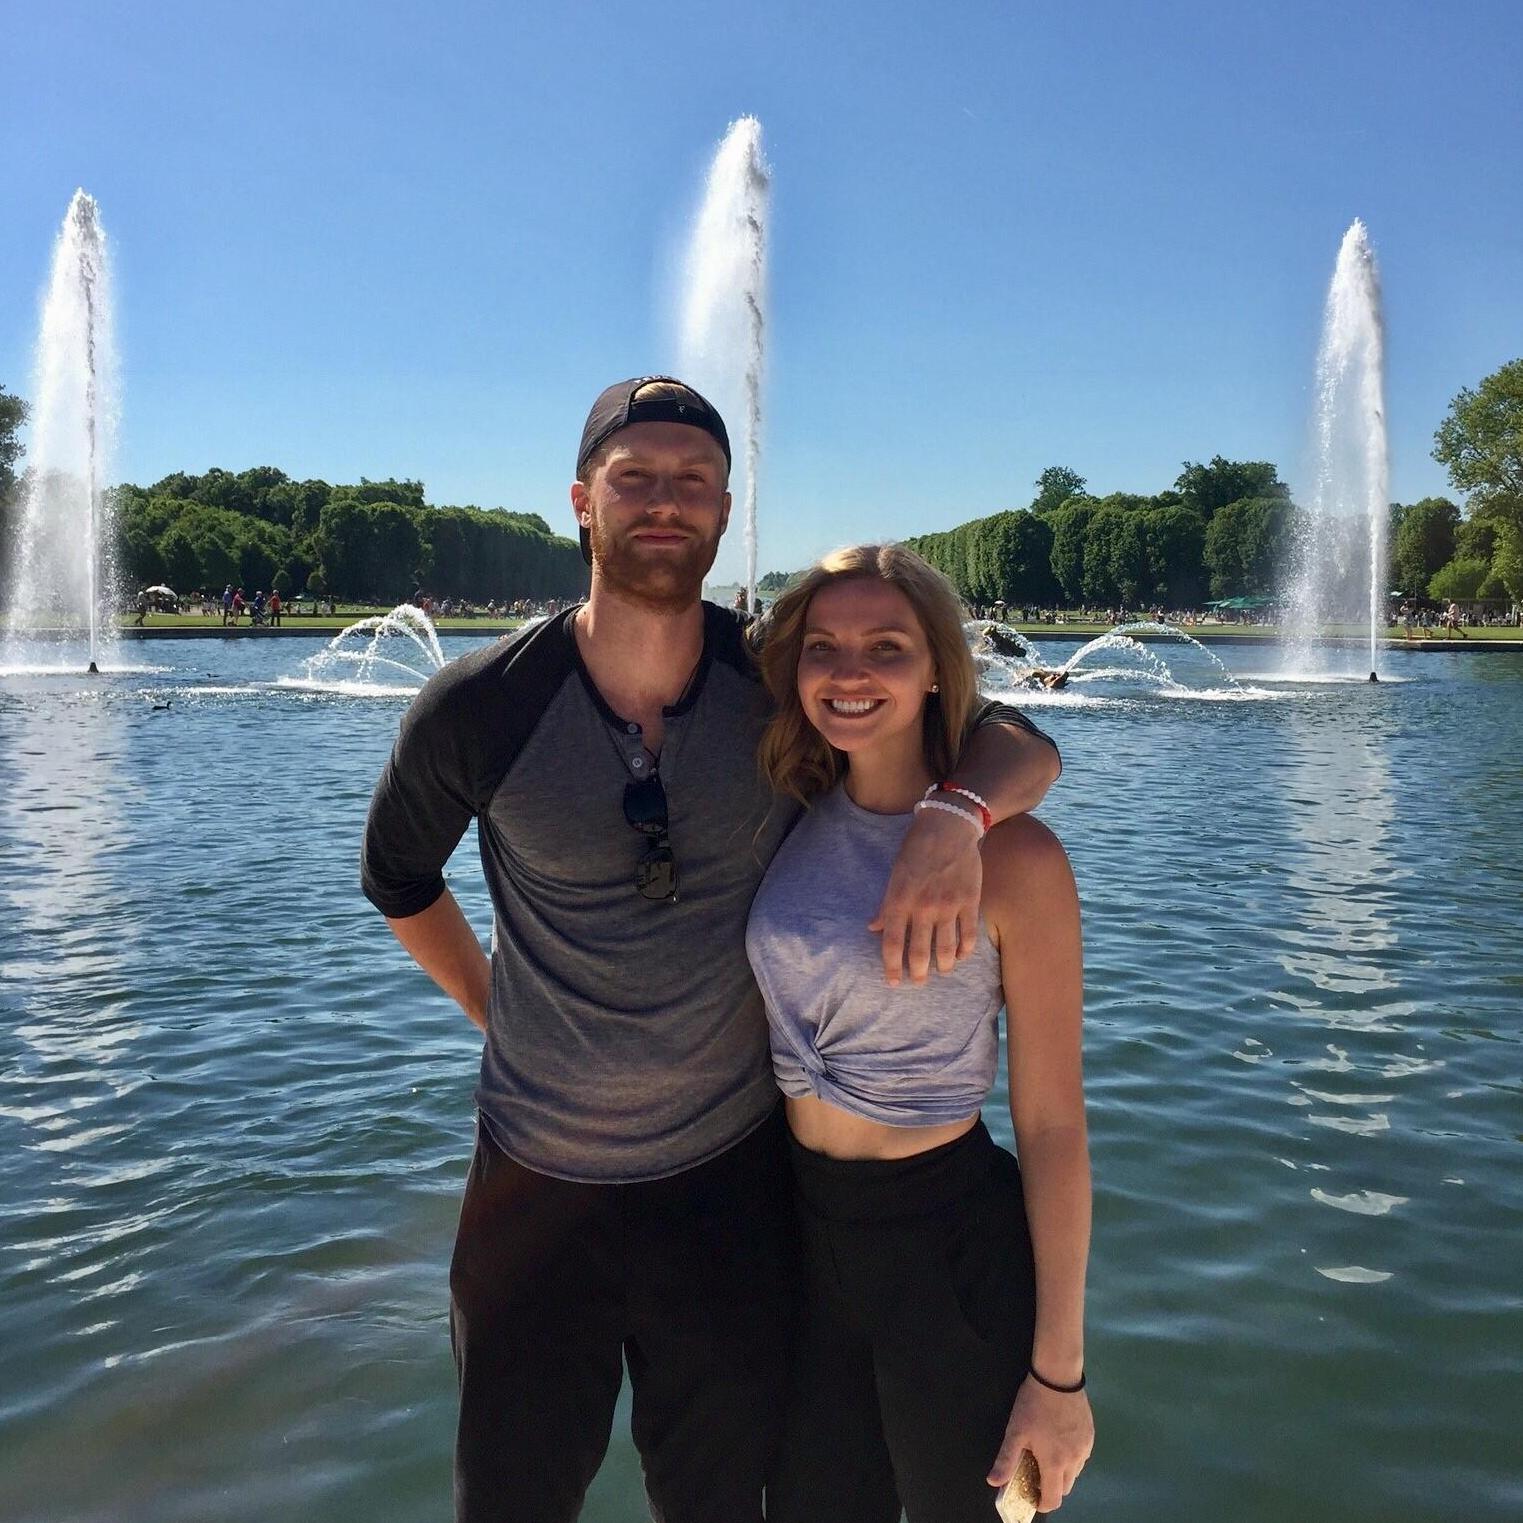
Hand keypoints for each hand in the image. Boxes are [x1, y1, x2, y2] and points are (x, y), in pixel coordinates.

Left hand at [868, 804, 980, 985]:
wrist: (948, 827)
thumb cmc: (916, 848)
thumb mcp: (894, 874)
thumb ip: (886, 904)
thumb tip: (873, 928)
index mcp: (899, 900)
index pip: (892, 944)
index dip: (892, 967)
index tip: (893, 982)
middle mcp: (923, 907)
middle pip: (919, 952)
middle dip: (918, 973)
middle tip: (918, 982)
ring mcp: (948, 906)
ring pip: (946, 949)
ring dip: (942, 966)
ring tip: (940, 971)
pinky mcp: (970, 902)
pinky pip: (969, 935)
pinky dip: (965, 951)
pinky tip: (961, 956)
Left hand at [987, 1374, 1093, 1512]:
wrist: (1058, 1377)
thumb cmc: (1034, 1405)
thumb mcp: (1015, 1431)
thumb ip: (1006, 1459)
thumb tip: (994, 1481)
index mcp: (1055, 1463)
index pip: (1053, 1499)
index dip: (1042, 1503)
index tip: (1032, 1496)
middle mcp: (1075, 1460)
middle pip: (1065, 1488)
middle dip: (1051, 1488)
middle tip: (1035, 1473)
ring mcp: (1085, 1447)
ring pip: (1075, 1472)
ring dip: (1062, 1472)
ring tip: (1046, 1455)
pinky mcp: (1091, 1435)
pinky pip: (1081, 1456)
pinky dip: (1071, 1457)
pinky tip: (1059, 1441)